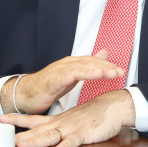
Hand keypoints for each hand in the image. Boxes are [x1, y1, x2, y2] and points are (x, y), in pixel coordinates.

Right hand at [0, 50, 124, 114]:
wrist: (26, 93)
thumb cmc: (51, 84)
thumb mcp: (74, 74)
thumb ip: (90, 64)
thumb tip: (105, 53)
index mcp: (74, 64)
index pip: (94, 62)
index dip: (108, 66)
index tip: (121, 71)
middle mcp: (67, 65)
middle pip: (88, 64)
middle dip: (103, 68)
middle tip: (117, 72)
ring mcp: (57, 73)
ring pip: (75, 70)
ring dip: (89, 71)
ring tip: (101, 73)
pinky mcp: (48, 83)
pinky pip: (57, 80)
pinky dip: (64, 78)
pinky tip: (72, 78)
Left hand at [0, 89, 135, 146]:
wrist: (113, 106)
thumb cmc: (94, 115)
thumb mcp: (73, 119)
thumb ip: (60, 126)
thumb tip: (48, 136)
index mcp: (58, 120)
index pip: (34, 119)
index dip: (18, 120)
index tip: (1, 118)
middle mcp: (62, 123)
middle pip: (39, 131)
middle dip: (23, 136)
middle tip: (8, 140)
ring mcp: (73, 128)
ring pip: (53, 135)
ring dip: (38, 140)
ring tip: (24, 145)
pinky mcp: (86, 132)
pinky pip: (76, 139)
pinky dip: (68, 144)